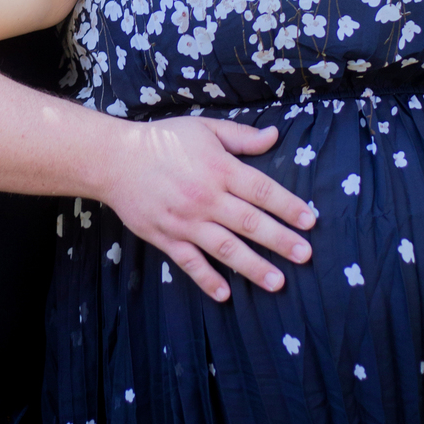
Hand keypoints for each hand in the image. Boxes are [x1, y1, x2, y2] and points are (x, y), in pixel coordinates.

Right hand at [102, 116, 314, 301]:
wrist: (114, 159)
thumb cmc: (163, 140)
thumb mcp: (204, 129)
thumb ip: (240, 136)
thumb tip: (274, 136)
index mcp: (218, 168)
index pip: (261, 190)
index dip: (288, 205)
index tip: (310, 220)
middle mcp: (205, 197)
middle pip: (250, 222)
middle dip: (281, 240)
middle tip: (305, 255)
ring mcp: (185, 221)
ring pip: (225, 248)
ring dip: (253, 266)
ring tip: (278, 282)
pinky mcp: (166, 237)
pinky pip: (190, 263)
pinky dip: (207, 279)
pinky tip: (225, 294)